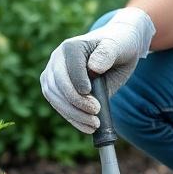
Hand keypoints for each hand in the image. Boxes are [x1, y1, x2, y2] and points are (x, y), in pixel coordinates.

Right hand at [39, 7, 155, 132]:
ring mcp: (53, 74)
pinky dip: (72, 118)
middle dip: (77, 103)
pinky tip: (88, 127)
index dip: (80, 85)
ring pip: (54, 97)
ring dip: (73, 114)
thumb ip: (107, 54)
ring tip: (94, 124)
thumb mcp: (119, 46)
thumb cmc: (118, 46)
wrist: (117, 50)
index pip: (70, 69)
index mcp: (71, 47)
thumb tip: (94, 68)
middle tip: (96, 113)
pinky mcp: (55, 88)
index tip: (94, 100)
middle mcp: (57, 59)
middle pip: (58, 85)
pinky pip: (58, 105)